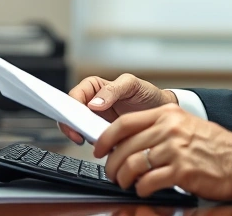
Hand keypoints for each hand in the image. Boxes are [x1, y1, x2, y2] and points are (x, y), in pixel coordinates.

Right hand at [58, 74, 177, 143]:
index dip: (70, 108)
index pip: (74, 96)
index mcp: (94, 87)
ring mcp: (97, 120)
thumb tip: (94, 104)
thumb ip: (113, 90)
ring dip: (84, 137)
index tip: (75, 121)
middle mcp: (92, 103)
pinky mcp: (104, 134)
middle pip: (72, 115)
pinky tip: (105, 146)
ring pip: (80, 130)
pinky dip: (97, 145)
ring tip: (96, 141)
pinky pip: (94, 140)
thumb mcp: (132, 85)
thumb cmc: (147, 93)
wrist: (161, 111)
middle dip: (72, 126)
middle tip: (79, 136)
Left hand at [94, 104, 231, 200]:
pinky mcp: (182, 171)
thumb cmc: (217, 146)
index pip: (125, 123)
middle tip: (112, 173)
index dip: (106, 138)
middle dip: (113, 164)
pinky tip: (145, 190)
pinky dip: (142, 189)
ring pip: (133, 165)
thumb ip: (161, 128)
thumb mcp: (187, 125)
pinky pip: (149, 182)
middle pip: (125, 147)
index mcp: (169, 114)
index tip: (99, 149)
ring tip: (127, 183)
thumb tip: (131, 141)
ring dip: (124, 178)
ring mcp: (176, 150)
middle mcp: (170, 129)